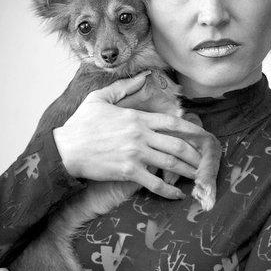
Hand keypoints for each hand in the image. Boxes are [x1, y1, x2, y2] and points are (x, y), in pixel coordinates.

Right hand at [53, 71, 209, 199]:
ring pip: (171, 163)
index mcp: (137, 118)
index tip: (203, 136)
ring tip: (198, 177)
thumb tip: (142, 76)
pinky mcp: (129, 172)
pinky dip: (169, 190)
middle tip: (204, 161)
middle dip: (195, 154)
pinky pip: (155, 183)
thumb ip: (124, 87)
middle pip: (178, 145)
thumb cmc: (81, 123)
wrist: (66, 149)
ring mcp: (136, 155)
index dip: (191, 130)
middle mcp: (141, 136)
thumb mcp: (100, 98)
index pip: (172, 122)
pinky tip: (178, 195)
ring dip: (188, 171)